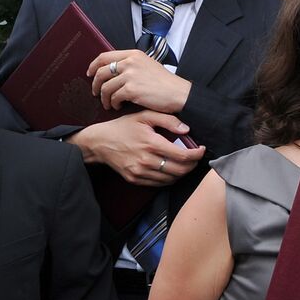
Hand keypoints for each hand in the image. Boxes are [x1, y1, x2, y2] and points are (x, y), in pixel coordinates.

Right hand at [68, 110, 204, 185]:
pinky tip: (172, 169)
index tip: (201, 150)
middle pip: (180, 170)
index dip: (197, 154)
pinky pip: (159, 184)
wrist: (98, 142)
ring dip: (183, 172)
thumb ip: (167, 120)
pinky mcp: (134, 179)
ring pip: (171, 178)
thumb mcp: (144, 116)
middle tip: (196, 158)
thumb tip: (187, 129)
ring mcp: (139, 171)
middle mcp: (146, 160)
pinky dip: (170, 178)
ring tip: (186, 164)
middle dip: (193, 165)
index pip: (183, 155)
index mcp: (151, 143)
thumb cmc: (123, 127)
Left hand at [90, 49, 191, 113]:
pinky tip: (118, 106)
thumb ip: (132, 65)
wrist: (179, 94)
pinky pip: (114, 97)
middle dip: (96, 84)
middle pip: (101, 72)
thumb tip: (115, 71)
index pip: (105, 57)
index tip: (90, 73)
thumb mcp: (149, 65)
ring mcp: (130, 76)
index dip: (94, 65)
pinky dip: (113, 103)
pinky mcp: (131, 90)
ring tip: (109, 103)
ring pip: (106, 86)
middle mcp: (130, 63)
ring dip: (104, 97)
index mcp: (134, 55)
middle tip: (96, 92)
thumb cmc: (167, 83)